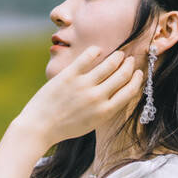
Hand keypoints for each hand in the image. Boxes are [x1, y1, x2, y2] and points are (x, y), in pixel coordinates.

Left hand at [15, 45, 144, 146]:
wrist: (40, 127)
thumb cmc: (64, 127)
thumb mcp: (91, 123)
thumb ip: (105, 109)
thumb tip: (116, 92)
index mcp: (105, 112)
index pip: (130, 91)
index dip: (137, 79)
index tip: (137, 73)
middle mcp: (97, 98)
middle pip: (123, 75)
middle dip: (130, 65)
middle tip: (130, 60)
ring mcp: (83, 85)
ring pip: (109, 64)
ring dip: (117, 57)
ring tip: (119, 54)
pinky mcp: (69, 76)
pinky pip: (87, 58)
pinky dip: (95, 51)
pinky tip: (97, 50)